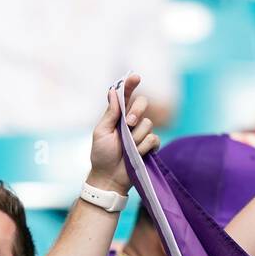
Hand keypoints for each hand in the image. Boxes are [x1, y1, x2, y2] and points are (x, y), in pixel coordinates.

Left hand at [89, 73, 159, 194]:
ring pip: (147, 124)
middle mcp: (131, 121)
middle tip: (128, 124)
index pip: (126, 95)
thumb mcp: (101, 132)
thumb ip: (110, 113)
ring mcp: (141, 133)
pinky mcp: (149, 146)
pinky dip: (144, 147)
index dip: (131, 84)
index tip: (136, 77)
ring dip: (136, 138)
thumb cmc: (101, 155)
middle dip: (137, 112)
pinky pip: (154, 139)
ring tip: (127, 150)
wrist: (109, 178)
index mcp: (118, 115)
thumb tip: (113, 91)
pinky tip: (137, 154)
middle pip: (143, 104)